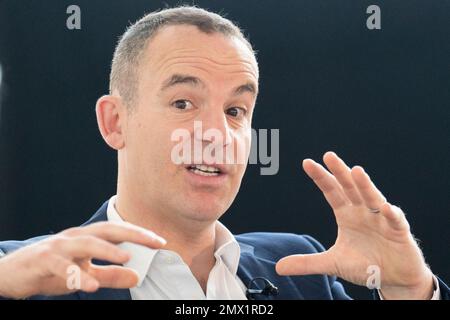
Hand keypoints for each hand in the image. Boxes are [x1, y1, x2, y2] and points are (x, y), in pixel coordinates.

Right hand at [0, 221, 165, 298]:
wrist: (14, 273)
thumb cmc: (53, 270)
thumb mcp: (86, 274)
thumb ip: (110, 275)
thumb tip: (137, 277)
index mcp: (88, 237)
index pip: (118, 231)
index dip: (140, 234)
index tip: (161, 241)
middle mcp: (76, 236)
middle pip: (107, 230)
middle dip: (132, 234)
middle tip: (153, 242)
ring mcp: (59, 246)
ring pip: (86, 243)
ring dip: (107, 250)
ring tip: (126, 258)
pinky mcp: (44, 259)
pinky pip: (62, 267)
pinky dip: (76, 275)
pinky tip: (89, 286)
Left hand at [276, 151, 433, 298]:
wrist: (393, 278)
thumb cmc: (364, 265)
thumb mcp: (332, 263)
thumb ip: (307, 263)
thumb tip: (279, 266)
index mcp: (346, 214)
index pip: (331, 191)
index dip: (320, 177)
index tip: (307, 163)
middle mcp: (362, 211)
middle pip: (350, 188)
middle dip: (340, 172)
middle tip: (328, 155)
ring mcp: (381, 219)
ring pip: (372, 198)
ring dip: (365, 185)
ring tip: (356, 171)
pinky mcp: (399, 231)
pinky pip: (395, 220)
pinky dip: (392, 214)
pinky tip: (386, 207)